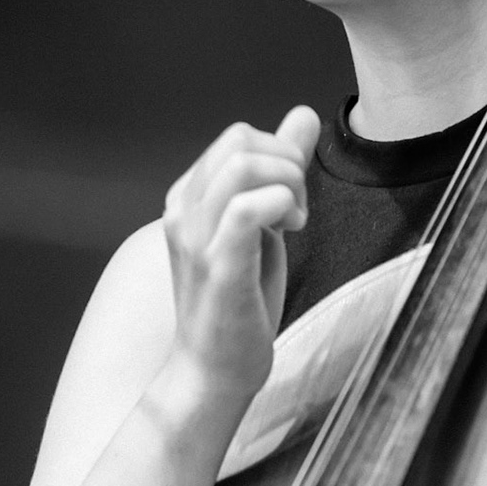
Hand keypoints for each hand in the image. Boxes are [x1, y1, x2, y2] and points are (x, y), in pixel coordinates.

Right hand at [161, 105, 320, 397]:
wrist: (215, 371)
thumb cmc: (240, 300)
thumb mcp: (264, 223)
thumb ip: (280, 168)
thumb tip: (303, 114)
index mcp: (189, 198)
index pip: (236, 137)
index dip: (279, 157)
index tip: (293, 201)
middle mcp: (182, 212)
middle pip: (238, 140)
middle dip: (286, 163)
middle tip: (298, 210)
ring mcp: (196, 239)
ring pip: (240, 164)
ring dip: (287, 184)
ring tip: (294, 223)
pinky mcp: (218, 268)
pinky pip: (245, 210)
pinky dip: (280, 205)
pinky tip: (290, 230)